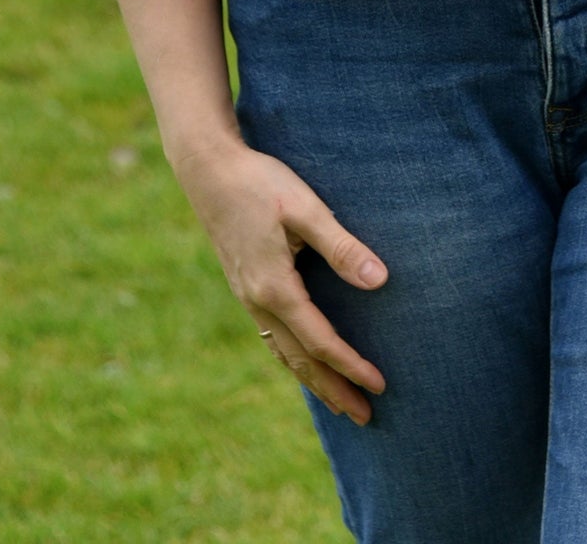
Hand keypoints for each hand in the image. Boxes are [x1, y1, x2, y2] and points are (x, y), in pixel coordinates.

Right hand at [172, 135, 388, 423]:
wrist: (207, 169)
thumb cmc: (260, 183)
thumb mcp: (305, 209)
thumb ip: (342, 247)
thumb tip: (380, 281)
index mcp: (275, 288)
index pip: (321, 341)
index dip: (351, 366)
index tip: (380, 385)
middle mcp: (258, 302)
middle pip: (301, 360)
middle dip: (333, 390)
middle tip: (365, 418)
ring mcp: (247, 296)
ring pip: (283, 352)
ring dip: (313, 380)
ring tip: (339, 403)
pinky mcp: (244, 285)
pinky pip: (271, 336)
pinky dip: (292, 358)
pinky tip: (302, 360)